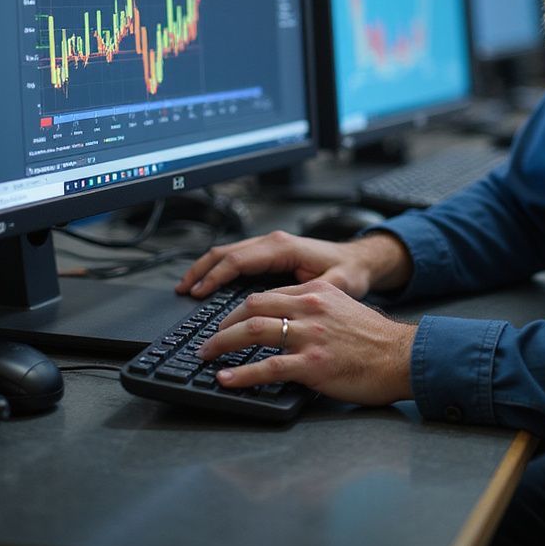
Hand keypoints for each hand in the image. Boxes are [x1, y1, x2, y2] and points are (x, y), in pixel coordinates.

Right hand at [175, 230, 411, 299]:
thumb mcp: (334, 285)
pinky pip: (238, 258)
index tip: (198, 293)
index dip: (215, 277)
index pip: (239, 259)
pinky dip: (219, 269)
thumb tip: (279, 303)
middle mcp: (274, 242)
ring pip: (229, 252)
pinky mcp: (272, 254)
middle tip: (182, 291)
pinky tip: (209, 283)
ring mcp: (272, 246)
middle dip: (201, 270)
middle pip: (226, 252)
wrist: (362, 262)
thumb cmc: (351, 272)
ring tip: (188, 287)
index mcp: (284, 247)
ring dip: (206, 268)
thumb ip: (307, 292)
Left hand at [199, 279, 415, 405]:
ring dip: (222, 344)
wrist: (403, 357)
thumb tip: (287, 320)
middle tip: (208, 339)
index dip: (241, 309)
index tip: (227, 321)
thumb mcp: (344, 308)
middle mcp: (310, 307)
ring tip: (207, 355)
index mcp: (317, 292)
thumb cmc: (376, 339)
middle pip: (253, 307)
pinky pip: (268, 367)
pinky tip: (226, 379)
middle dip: (223, 323)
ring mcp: (310, 335)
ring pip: (254, 331)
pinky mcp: (313, 364)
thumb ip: (315, 309)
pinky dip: (241, 373)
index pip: (268, 294)